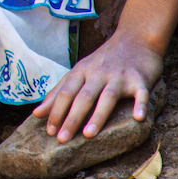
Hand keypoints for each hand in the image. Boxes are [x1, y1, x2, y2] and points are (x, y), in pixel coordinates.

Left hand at [31, 31, 162, 142]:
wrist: (136, 38)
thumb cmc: (103, 60)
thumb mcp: (79, 71)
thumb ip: (58, 92)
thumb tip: (37, 113)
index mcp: (81, 72)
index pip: (65, 93)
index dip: (56, 112)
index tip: (49, 132)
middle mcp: (98, 73)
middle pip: (83, 97)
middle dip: (71, 118)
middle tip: (62, 140)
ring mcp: (119, 76)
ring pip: (107, 97)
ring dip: (98, 116)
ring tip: (89, 134)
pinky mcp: (140, 79)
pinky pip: (141, 93)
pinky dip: (140, 105)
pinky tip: (138, 118)